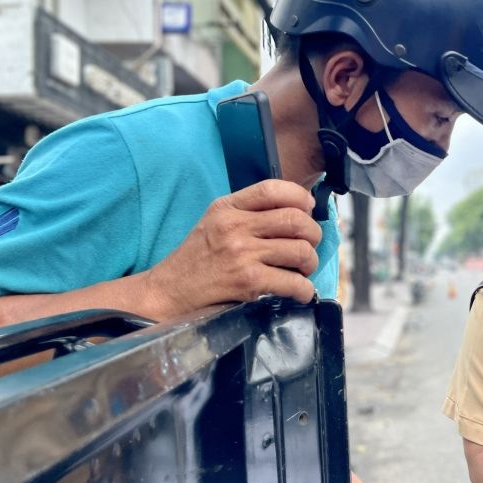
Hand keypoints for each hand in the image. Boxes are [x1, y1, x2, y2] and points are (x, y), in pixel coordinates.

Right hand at [142, 180, 320, 316]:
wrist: (168, 293)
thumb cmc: (197, 259)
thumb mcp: (215, 223)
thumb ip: (248, 213)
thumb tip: (299, 212)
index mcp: (227, 207)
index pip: (273, 189)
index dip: (300, 197)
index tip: (308, 210)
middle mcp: (235, 226)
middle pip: (296, 220)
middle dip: (313, 235)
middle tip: (309, 246)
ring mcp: (242, 254)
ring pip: (301, 251)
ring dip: (310, 264)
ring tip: (302, 270)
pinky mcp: (248, 282)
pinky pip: (294, 283)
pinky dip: (304, 290)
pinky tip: (300, 292)